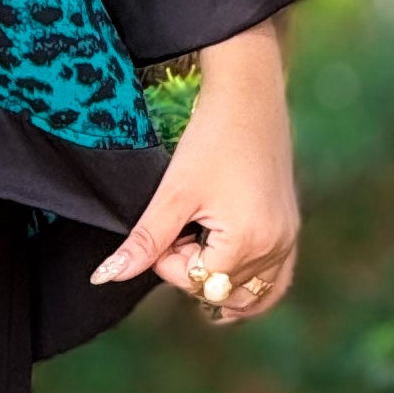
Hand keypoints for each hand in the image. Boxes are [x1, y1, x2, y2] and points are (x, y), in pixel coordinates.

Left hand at [89, 19, 298, 327]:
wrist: (248, 98)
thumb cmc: (210, 140)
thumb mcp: (172, 194)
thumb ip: (143, 243)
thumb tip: (103, 278)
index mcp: (247, 242)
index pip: (195, 281)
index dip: (168, 258)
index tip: (168, 219)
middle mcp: (275, 248)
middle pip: (219, 289)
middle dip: (193, 266)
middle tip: (187, 224)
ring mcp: (287, 242)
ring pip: (248, 294)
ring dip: (219, 278)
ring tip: (201, 245)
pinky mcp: (290, 231)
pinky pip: (275, 283)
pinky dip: (250, 288)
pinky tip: (227, 286)